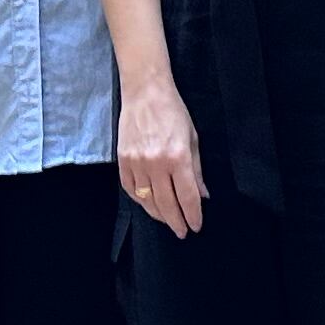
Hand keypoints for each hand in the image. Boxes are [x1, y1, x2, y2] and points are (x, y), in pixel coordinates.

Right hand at [117, 80, 205, 237]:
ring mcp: (137, 163)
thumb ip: (196, 170)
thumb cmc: (173, 112)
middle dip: (176, 222)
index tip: (196, 225)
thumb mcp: (193, 139)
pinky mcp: (123, 160)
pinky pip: (131, 189)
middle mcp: (156, 164)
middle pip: (167, 204)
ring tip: (168, 220)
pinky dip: (140, 201)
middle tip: (182, 232)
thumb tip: (202, 195)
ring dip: (158, 215)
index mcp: (178, 157)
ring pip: (147, 201)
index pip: (187, 197)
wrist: (145, 92)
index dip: (193, 215)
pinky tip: (149, 204)